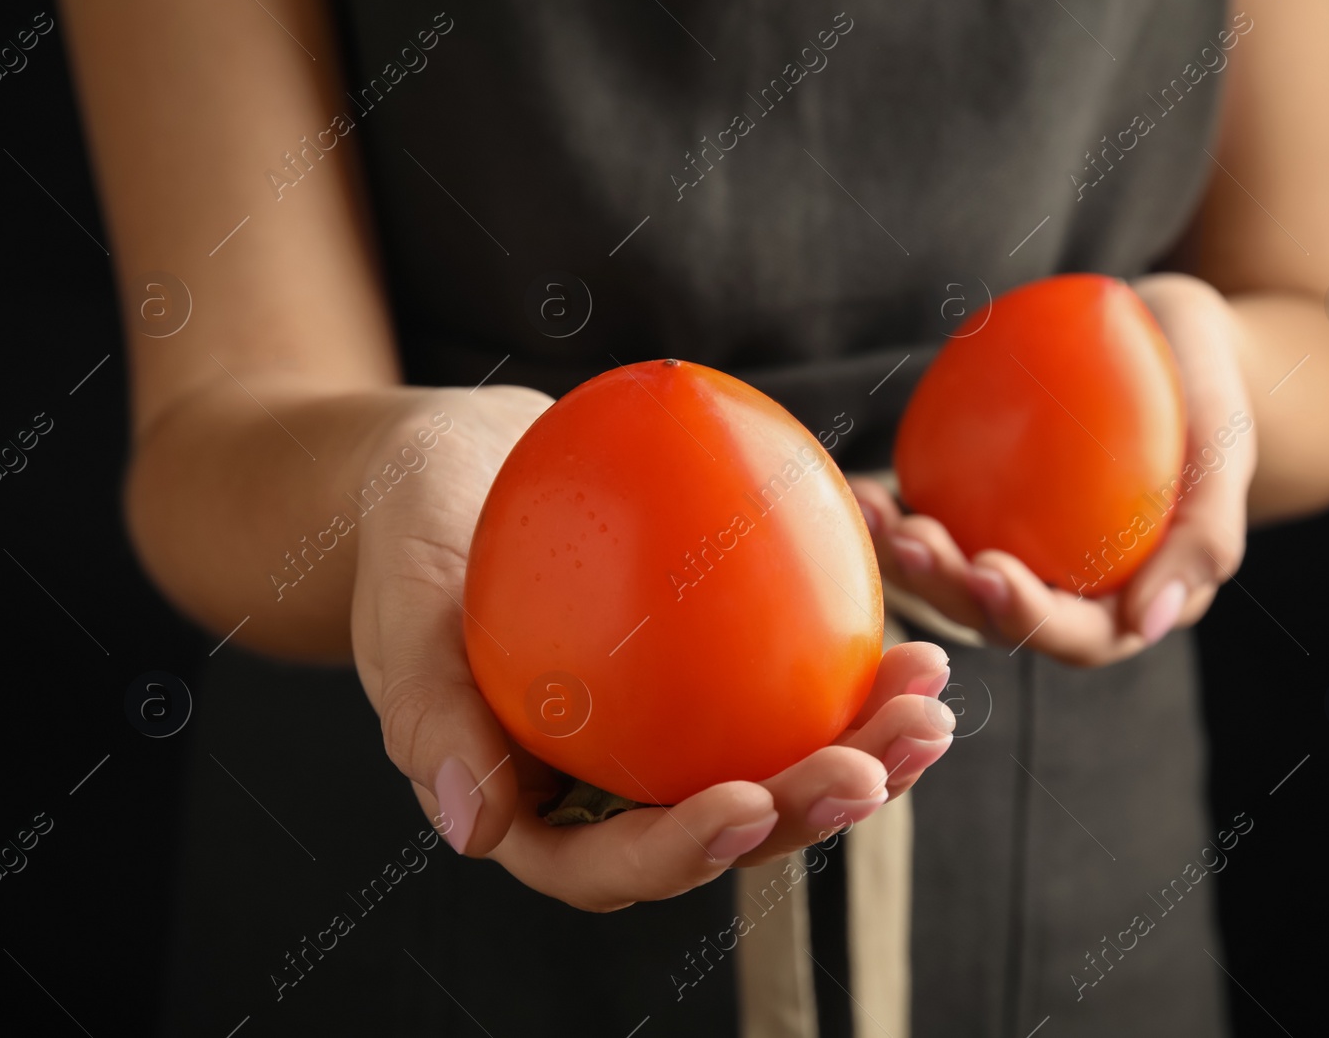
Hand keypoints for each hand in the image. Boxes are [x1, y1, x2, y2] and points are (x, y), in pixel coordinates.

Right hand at [350, 386, 954, 911]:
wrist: (456, 468)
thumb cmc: (410, 538)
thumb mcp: (400, 613)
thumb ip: (429, 716)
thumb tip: (471, 827)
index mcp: (537, 803)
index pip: (611, 861)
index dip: (686, 852)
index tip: (752, 804)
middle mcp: (615, 782)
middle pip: (724, 825)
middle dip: (812, 807)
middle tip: (885, 758)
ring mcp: (671, 728)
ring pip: (778, 760)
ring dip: (863, 744)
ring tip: (928, 697)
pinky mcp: (713, 668)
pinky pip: (790, 678)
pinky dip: (850, 661)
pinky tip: (909, 622)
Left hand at [852, 273, 1256, 667]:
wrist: (1169, 334)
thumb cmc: (1208, 385)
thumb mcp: (1227, 443)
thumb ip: (1205, 535)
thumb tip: (1148, 625)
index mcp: (1134, 600)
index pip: (1078, 635)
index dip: (1026, 613)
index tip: (985, 567)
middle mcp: (1071, 590)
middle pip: (999, 614)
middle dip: (946, 588)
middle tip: (911, 536)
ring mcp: (1025, 552)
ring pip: (955, 577)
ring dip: (907, 557)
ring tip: (874, 511)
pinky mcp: (987, 512)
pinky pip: (941, 520)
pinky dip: (899, 509)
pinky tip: (859, 484)